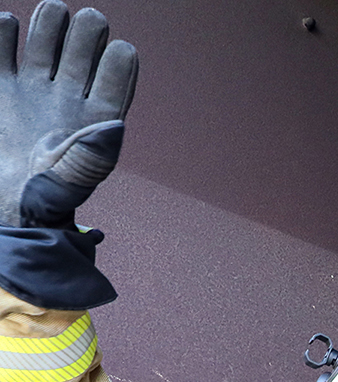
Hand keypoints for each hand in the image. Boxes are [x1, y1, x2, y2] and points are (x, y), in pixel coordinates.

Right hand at [0, 2, 137, 226]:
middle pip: (82, 53)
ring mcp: (34, 89)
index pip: (116, 81)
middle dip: (88, 33)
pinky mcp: (1, 88)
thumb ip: (93, 155)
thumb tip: (114, 125)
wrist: (10, 203)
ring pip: (45, 44)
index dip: (120, 64)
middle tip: (92, 20)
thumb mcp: (73, 182)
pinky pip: (1, 52)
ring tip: (54, 10)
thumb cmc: (46, 197)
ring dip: (50, 24)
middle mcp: (69, 97)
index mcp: (97, 118)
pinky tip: (8, 24)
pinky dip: (3, 33)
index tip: (122, 49)